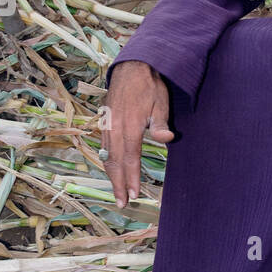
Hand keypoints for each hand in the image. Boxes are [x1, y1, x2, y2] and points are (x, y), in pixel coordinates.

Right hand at [102, 61, 173, 207]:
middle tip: (122, 204)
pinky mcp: (105, 123)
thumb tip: (168, 138)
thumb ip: (160, 123)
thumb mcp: (160, 102)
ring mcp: (107, 126)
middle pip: (114, 163)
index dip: (131, 178)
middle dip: (118, 185)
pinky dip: (107, 162)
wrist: (132, 67)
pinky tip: (111, 171)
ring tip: (116, 193)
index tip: (134, 195)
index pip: (130, 158)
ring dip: (111, 176)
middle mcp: (114, 128)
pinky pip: (103, 148)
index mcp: (129, 126)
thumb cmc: (150, 86)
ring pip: (106, 157)